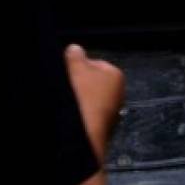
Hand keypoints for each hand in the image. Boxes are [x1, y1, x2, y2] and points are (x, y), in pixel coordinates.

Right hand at [65, 44, 124, 161]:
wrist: (83, 135)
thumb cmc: (83, 98)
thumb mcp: (76, 69)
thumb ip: (75, 55)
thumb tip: (75, 49)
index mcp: (117, 75)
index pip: (95, 63)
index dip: (78, 66)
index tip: (67, 71)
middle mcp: (119, 94)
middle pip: (92, 83)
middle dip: (78, 84)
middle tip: (65, 86)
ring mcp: (111, 113)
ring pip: (89, 101)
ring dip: (78, 101)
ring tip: (66, 103)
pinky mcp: (101, 129)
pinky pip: (87, 116)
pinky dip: (79, 116)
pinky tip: (70, 117)